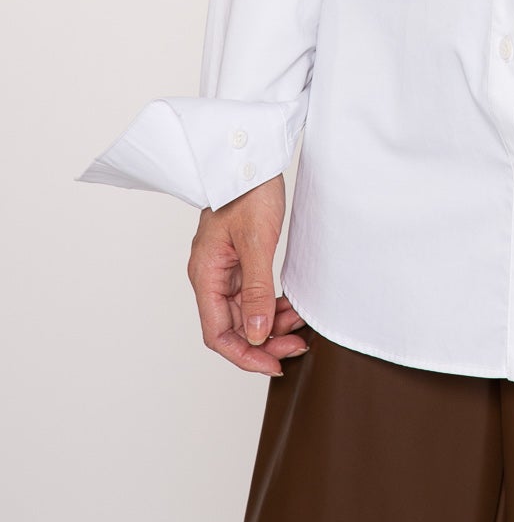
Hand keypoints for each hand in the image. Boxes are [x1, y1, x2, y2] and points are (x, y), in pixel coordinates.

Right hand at [187, 173, 310, 375]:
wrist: (251, 157)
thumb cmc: (248, 190)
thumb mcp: (257, 241)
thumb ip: (257, 289)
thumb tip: (258, 333)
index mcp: (205, 275)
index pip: (218, 333)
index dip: (245, 355)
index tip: (273, 365)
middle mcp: (211, 276)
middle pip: (232, 327)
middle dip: (264, 343)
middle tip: (296, 347)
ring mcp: (224, 269)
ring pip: (245, 313)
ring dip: (271, 325)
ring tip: (299, 327)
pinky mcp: (240, 259)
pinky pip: (253, 295)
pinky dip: (272, 305)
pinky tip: (292, 309)